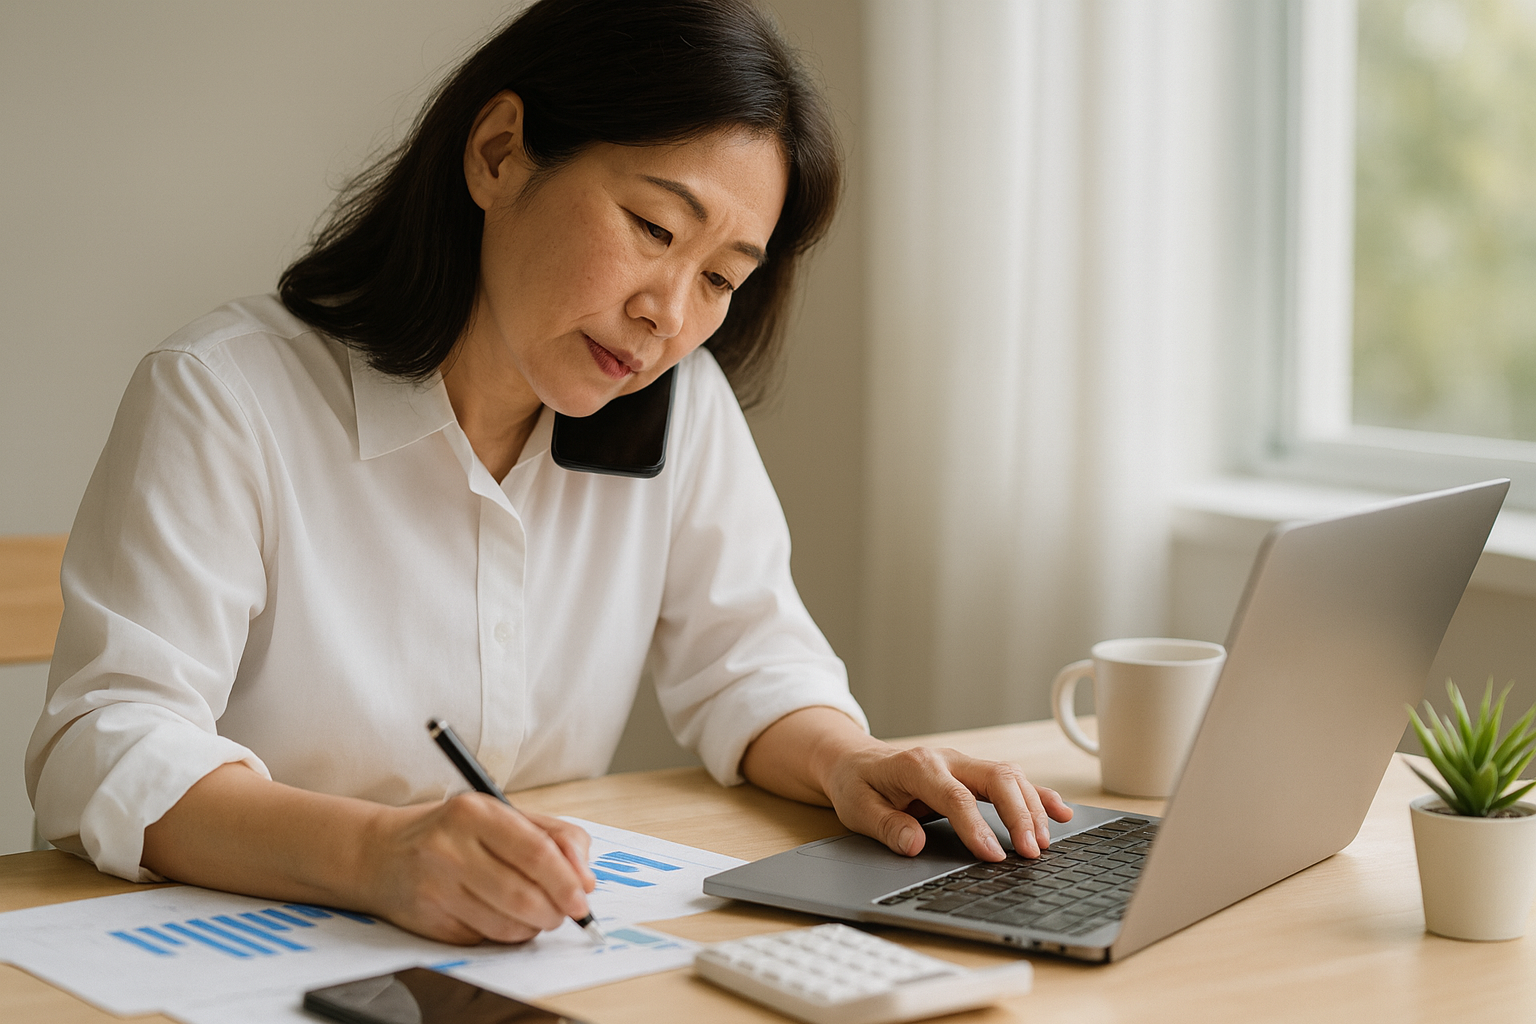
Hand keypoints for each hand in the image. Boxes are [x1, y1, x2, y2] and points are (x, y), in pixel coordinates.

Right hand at [360, 795, 595, 944]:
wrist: (381, 854)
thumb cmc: (454, 832)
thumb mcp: (503, 816)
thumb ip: (555, 836)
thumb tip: (586, 880)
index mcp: (475, 813)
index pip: (536, 853)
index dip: (567, 882)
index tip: (583, 899)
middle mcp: (450, 848)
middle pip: (524, 895)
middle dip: (555, 912)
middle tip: (564, 912)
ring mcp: (436, 887)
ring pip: (507, 925)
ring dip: (533, 927)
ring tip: (534, 913)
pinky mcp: (428, 921)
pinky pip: (484, 939)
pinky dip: (505, 935)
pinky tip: (499, 916)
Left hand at [822, 744, 1072, 861]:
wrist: (855, 760)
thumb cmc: (858, 784)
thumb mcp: (857, 808)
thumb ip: (886, 826)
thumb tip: (914, 844)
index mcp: (918, 766)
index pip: (955, 797)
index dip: (977, 827)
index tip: (993, 856)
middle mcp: (947, 759)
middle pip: (996, 778)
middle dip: (1018, 814)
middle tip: (1030, 851)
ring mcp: (964, 763)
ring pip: (1010, 776)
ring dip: (1032, 808)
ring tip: (1043, 843)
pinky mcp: (974, 773)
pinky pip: (1012, 779)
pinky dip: (1038, 795)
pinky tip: (1061, 812)